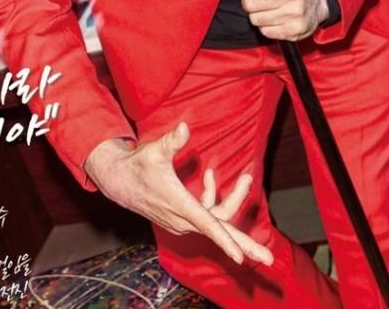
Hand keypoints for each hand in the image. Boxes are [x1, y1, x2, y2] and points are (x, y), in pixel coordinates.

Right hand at [84, 123, 273, 266]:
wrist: (119, 181)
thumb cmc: (137, 165)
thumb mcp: (154, 150)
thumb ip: (171, 141)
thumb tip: (185, 127)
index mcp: (179, 205)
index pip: (207, 225)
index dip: (225, 241)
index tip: (241, 257)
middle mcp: (183, 218)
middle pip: (219, 234)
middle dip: (245, 246)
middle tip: (269, 261)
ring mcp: (182, 220)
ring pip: (216, 219)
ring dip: (233, 199)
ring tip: (247, 178)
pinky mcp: (181, 218)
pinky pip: (206, 213)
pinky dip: (213, 197)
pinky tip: (212, 176)